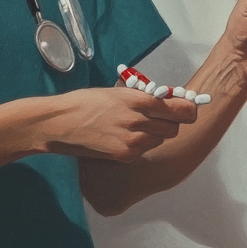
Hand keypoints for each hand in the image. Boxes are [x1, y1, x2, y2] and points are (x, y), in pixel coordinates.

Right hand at [43, 87, 197, 162]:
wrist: (59, 123)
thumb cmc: (86, 102)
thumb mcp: (119, 92)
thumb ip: (145, 98)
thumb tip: (169, 100)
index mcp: (141, 101)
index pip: (183, 110)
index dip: (187, 111)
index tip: (186, 110)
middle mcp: (141, 122)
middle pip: (175, 128)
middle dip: (170, 124)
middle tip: (157, 119)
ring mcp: (133, 142)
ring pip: (159, 140)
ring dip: (153, 135)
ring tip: (132, 127)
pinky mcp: (125, 156)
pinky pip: (144, 150)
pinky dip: (138, 145)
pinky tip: (121, 138)